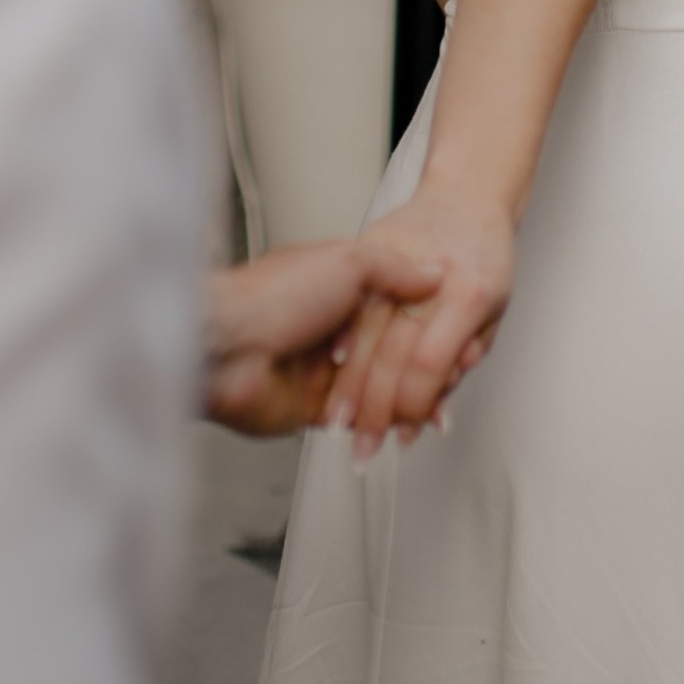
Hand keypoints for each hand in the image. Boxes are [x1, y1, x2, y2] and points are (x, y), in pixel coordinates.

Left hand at [203, 237, 446, 436]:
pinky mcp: (315, 407)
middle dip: (420, 360)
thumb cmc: (273, 295)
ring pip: (377, 385)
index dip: (424, 316)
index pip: (393, 302)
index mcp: (337, 285)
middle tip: (457, 369)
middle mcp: (331, 326)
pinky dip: (382, 421)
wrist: (226, 349)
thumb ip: (393, 269)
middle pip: (388, 347)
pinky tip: (411, 423)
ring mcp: (323, 369)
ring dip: (405, 394)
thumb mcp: (347, 261)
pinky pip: (357, 418)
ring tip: (440, 400)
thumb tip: (434, 271)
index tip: (457, 327)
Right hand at [325, 178, 514, 455]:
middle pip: (391, 354)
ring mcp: (394, 255)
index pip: (430, 362)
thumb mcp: (497, 308)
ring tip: (336, 425)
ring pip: (363, 331)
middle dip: (374, 411)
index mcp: (470, 291)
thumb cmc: (486, 253)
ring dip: (348, 385)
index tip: (404, 435)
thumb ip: (468, 356)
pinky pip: (350, 302)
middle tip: (361, 452)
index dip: (413, 405)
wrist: (467, 191)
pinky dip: (339, 341)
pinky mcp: (368, 244)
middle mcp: (429, 274)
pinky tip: (327, 375)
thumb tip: (438, 412)